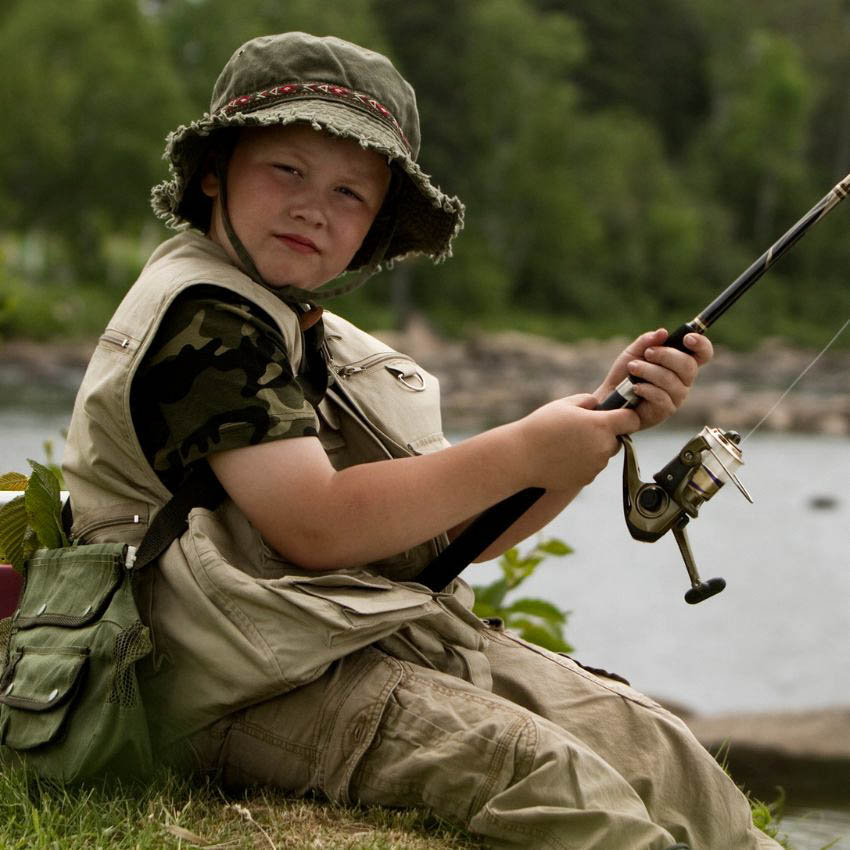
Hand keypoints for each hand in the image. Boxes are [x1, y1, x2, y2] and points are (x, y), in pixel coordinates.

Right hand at [516, 394, 639, 488]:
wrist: (521, 457)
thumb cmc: (541, 427)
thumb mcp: (564, 404)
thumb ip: (588, 401)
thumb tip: (598, 404)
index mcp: (601, 425)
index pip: (631, 420)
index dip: (625, 416)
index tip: (617, 415)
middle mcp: (603, 446)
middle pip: (617, 439)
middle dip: (605, 435)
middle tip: (581, 430)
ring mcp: (596, 465)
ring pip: (603, 455)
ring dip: (592, 449)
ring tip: (567, 444)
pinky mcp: (586, 479)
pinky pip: (591, 468)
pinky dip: (582, 463)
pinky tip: (563, 457)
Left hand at [595, 329, 713, 428]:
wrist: (610, 397)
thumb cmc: (625, 375)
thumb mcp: (633, 353)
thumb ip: (647, 341)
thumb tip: (663, 333)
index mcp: (681, 363)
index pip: (703, 354)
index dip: (701, 345)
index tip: (688, 338)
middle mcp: (684, 380)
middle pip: (689, 365)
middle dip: (666, 355)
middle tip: (648, 353)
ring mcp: (677, 396)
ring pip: (671, 380)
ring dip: (649, 371)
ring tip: (632, 368)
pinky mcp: (666, 410)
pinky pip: (661, 397)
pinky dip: (645, 388)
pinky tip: (635, 387)